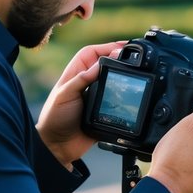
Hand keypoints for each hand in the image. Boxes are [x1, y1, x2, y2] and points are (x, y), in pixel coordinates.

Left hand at [36, 41, 126, 165]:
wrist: (58, 146)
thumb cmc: (54, 117)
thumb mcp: (64, 95)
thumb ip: (81, 79)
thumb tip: (100, 65)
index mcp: (76, 73)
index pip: (93, 52)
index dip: (108, 47)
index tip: (124, 46)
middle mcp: (87, 82)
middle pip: (107, 64)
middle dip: (120, 59)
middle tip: (135, 59)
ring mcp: (96, 96)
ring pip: (114, 81)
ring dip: (124, 77)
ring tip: (137, 74)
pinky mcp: (103, 110)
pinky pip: (117, 100)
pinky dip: (125, 96)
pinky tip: (132, 94)